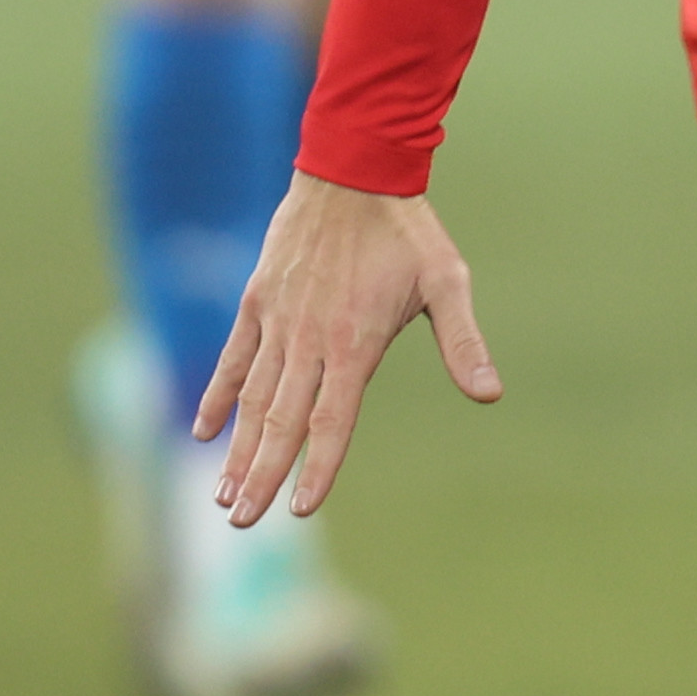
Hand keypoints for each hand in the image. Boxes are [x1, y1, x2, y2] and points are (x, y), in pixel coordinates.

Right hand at [194, 175, 503, 523]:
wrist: (354, 169)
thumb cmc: (407, 231)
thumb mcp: (448, 282)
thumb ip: (464, 343)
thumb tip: (491, 394)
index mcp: (355, 344)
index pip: (333, 423)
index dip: (317, 469)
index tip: (300, 511)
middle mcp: (309, 340)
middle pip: (283, 422)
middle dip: (262, 477)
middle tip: (240, 526)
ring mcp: (277, 320)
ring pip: (252, 398)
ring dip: (237, 450)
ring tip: (223, 495)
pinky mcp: (257, 301)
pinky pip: (234, 358)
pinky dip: (218, 395)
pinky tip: (204, 431)